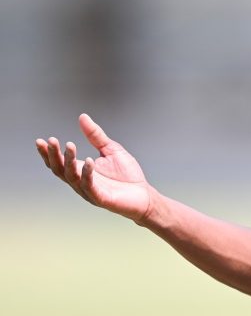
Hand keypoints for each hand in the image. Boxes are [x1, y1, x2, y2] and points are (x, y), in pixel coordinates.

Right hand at [35, 113, 154, 221]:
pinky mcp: (100, 198)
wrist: (144, 194)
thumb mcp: (111, 149)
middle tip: (52, 140)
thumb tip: (82, 117)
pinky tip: (89, 161)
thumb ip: (95, 136)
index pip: (59, 162)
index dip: (48, 153)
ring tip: (70, 145)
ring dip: (69, 161)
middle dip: (54, 155)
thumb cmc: (127, 175)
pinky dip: (87, 174)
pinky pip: (90, 186)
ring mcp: (89, 191)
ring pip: (72, 177)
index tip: (41, 140)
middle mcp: (80, 181)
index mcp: (81, 170)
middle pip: (60, 170)